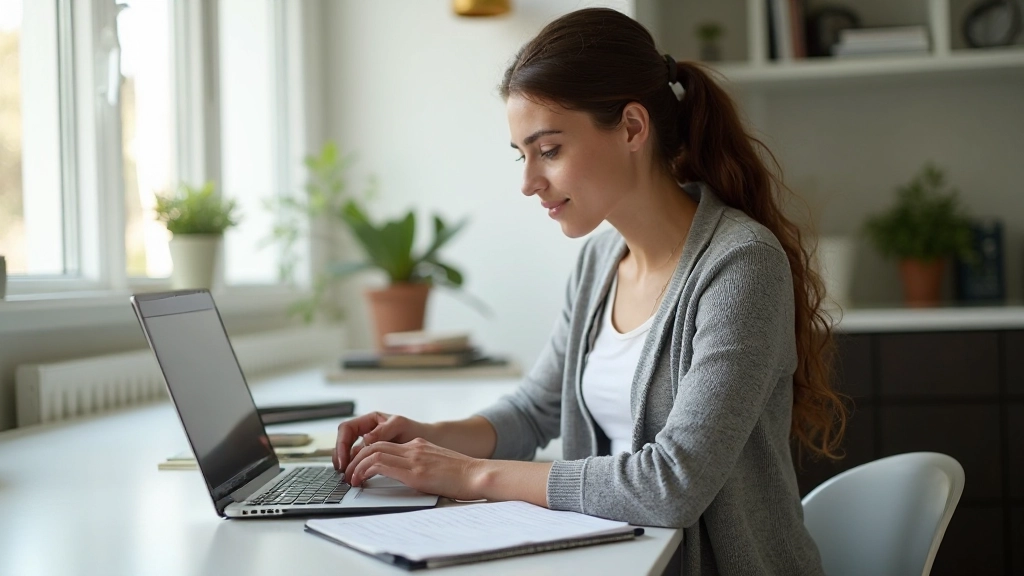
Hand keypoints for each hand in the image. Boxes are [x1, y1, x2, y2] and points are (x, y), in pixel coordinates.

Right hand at [333, 411, 428, 471]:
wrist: (430, 441)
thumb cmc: (416, 430)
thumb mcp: (400, 426)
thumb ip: (383, 430)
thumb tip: (366, 438)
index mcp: (370, 420)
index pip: (346, 429)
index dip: (341, 444)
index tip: (343, 459)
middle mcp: (367, 431)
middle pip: (344, 443)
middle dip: (341, 457)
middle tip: (343, 472)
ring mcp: (370, 444)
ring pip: (350, 454)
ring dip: (347, 465)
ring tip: (349, 477)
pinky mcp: (375, 456)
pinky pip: (360, 462)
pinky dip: (357, 469)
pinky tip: (358, 478)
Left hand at [345, 437, 485, 500]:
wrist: (478, 475)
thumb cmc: (464, 475)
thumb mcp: (438, 465)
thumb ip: (422, 466)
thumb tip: (410, 478)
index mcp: (419, 446)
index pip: (384, 443)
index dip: (366, 453)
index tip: (358, 467)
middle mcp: (414, 448)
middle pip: (374, 444)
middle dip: (356, 458)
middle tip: (348, 472)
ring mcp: (414, 458)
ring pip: (373, 452)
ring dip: (356, 466)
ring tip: (351, 478)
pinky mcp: (415, 472)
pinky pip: (381, 465)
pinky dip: (365, 471)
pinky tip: (361, 480)